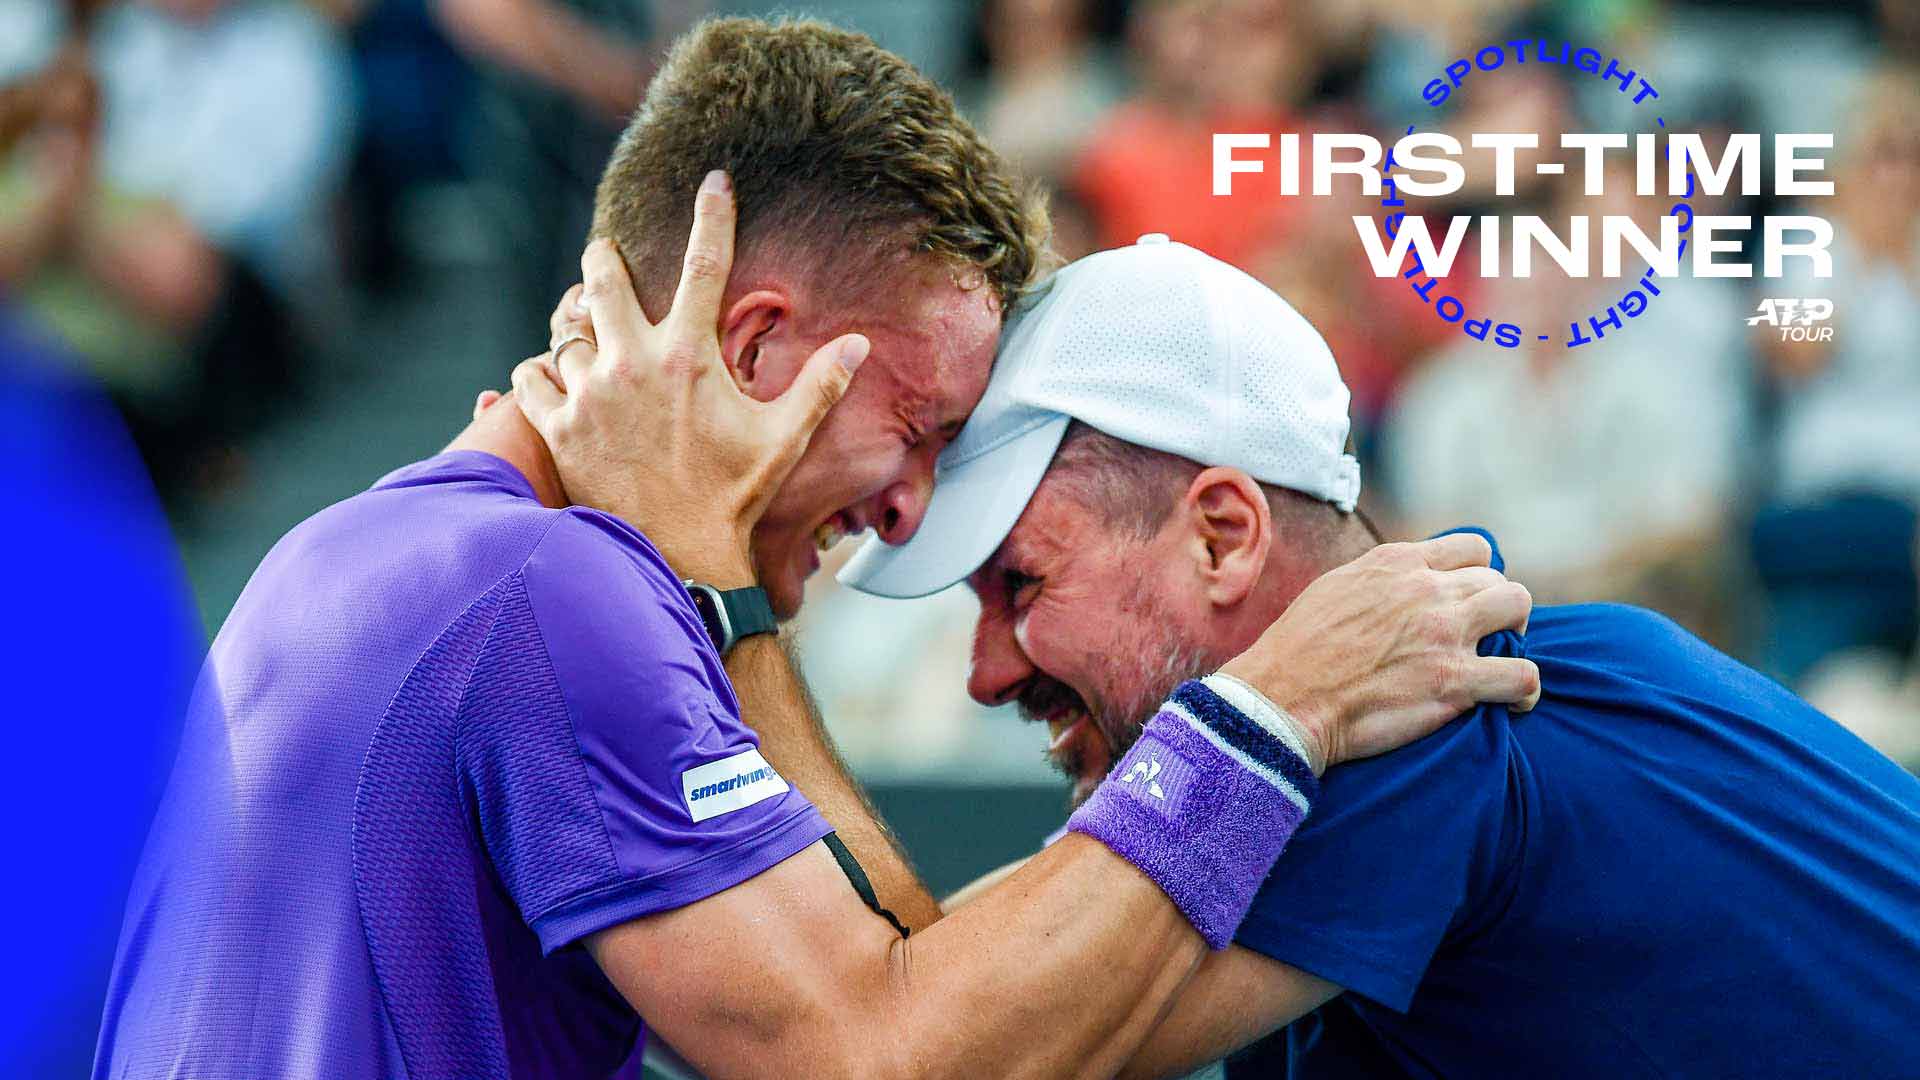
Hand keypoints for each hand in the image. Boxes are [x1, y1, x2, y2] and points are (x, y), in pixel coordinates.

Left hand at [512, 171, 870, 585]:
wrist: (677, 557)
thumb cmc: (733, 497)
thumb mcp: (784, 439)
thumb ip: (819, 385)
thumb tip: (859, 344)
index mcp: (690, 356)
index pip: (706, 264)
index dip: (714, 215)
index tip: (715, 181)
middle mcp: (633, 363)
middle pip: (604, 280)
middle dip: (603, 260)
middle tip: (604, 255)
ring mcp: (590, 394)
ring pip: (565, 331)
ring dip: (575, 327)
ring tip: (585, 331)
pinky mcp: (559, 429)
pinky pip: (533, 379)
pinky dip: (539, 374)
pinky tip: (552, 378)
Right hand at [1219, 533, 1540, 773]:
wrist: (1283, 701)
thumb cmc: (1297, 652)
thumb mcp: (1336, 588)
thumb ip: (1380, 579)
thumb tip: (1402, 583)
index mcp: (1397, 563)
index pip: (1473, 549)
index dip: (1477, 577)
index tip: (1466, 604)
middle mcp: (1427, 589)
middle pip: (1499, 581)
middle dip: (1497, 610)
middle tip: (1481, 640)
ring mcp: (1444, 633)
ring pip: (1519, 610)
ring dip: (1517, 637)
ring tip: (1501, 663)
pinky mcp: (1455, 682)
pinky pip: (1523, 675)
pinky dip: (1525, 690)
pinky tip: (1513, 702)